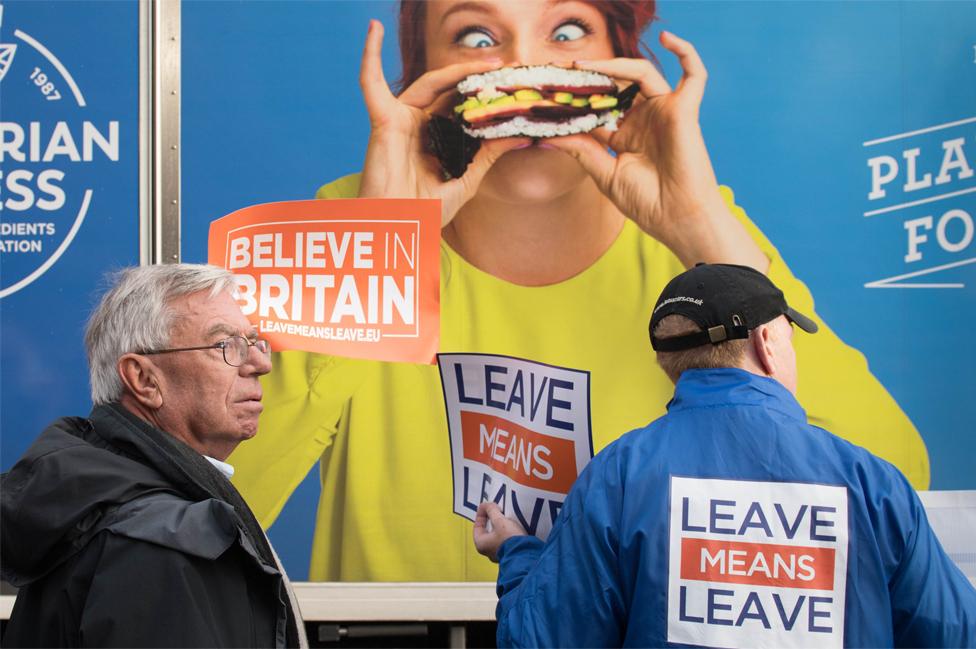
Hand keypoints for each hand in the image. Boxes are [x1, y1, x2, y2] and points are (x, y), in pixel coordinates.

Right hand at [358, 20, 528, 226]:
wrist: (398, 230)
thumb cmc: (425, 212)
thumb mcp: (468, 178)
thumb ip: (490, 154)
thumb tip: (523, 136)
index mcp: (438, 137)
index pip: (465, 106)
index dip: (488, 94)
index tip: (518, 86)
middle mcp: (420, 124)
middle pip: (451, 90)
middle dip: (480, 79)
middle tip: (511, 70)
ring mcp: (401, 119)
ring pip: (430, 83)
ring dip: (459, 69)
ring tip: (488, 63)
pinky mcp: (383, 119)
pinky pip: (370, 83)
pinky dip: (369, 55)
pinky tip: (372, 29)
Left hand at [473, 501, 527, 562]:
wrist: (527, 553)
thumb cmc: (509, 539)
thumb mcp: (499, 521)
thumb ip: (492, 511)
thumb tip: (487, 505)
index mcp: (481, 544)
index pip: (477, 526)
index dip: (481, 514)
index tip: (487, 505)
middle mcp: (488, 551)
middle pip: (487, 531)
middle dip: (492, 519)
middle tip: (496, 509)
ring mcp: (499, 553)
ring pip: (497, 535)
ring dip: (500, 525)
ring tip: (506, 516)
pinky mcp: (510, 553)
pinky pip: (505, 540)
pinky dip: (507, 531)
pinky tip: (512, 526)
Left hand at [548, 31, 767, 270]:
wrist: (677, 219)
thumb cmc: (647, 203)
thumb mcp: (605, 174)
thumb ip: (581, 150)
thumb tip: (548, 134)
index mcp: (625, 134)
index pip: (598, 108)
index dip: (576, 100)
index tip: (549, 95)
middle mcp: (644, 119)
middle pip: (616, 86)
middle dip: (590, 78)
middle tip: (560, 73)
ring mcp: (664, 113)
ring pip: (640, 74)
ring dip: (613, 67)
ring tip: (582, 66)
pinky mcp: (684, 110)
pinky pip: (694, 74)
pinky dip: (686, 52)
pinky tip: (668, 38)